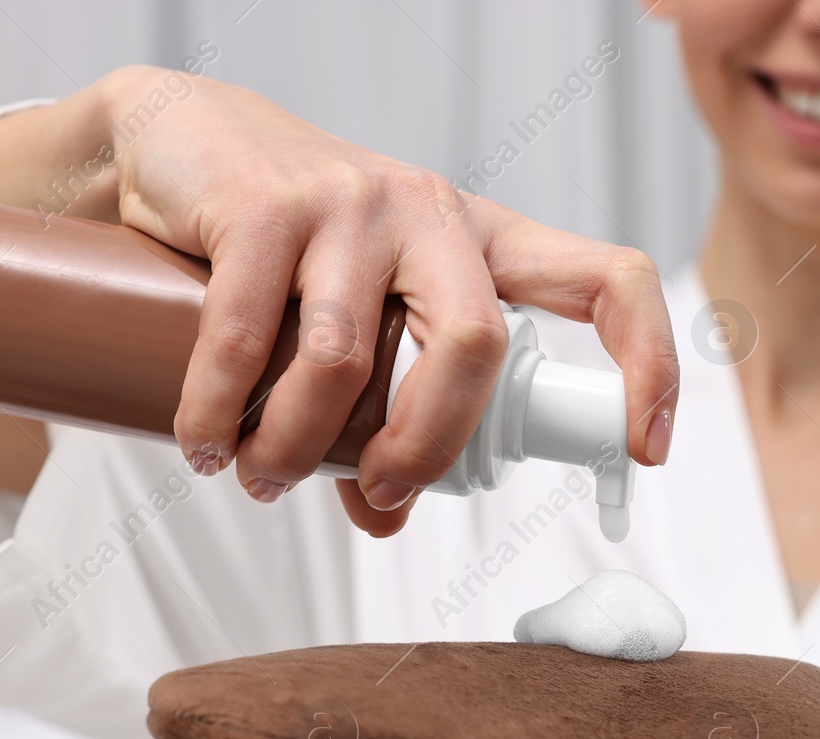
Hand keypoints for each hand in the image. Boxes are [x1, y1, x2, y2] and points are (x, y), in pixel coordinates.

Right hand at [0, 66, 677, 535]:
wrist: (171, 143)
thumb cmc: (284, 248)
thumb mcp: (357, 323)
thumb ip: (382, 410)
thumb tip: (382, 516)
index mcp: (479, 245)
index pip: (606, 281)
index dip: (648, 362)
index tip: (645, 449)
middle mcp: (429, 214)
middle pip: (479, 345)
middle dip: (428, 447)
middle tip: (379, 496)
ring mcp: (350, 200)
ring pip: (349, 358)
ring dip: (295, 448)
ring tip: (253, 477)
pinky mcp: (265, 202)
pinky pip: (249, 335)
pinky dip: (221, 410)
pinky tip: (204, 440)